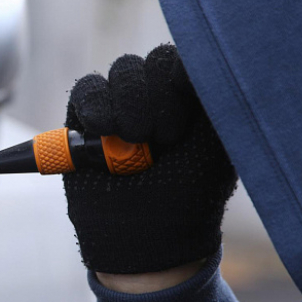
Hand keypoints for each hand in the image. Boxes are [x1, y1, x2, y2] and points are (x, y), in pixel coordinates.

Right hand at [64, 44, 236, 274]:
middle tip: (163, 138)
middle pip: (154, 61)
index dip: (182, 75)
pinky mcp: (85, 120)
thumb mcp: (216, 148)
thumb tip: (194, 61)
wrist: (144, 240)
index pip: (186, 61)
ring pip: (122, 70)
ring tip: (133, 140)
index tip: (186, 106)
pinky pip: (86, 88)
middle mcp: (159, 98)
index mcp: (195, 102)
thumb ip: (212, 100)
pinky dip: (93, 104)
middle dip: (157, 96)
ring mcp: (121, 107)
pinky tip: (102, 130)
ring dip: (127, 101)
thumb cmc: (187, 199)